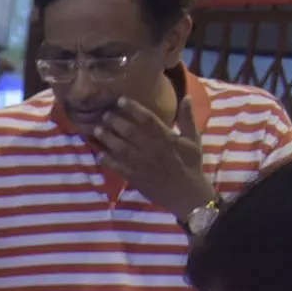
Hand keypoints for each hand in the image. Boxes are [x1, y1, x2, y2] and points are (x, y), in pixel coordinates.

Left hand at [90, 97, 213, 221]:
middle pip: (130, 132)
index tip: (120, 100)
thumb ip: (187, 118)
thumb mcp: (193, 139)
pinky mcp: (137, 178)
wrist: (188, 193)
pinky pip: (118, 168)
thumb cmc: (191, 164)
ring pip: (121, 148)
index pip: (147, 119)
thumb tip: (186, 96)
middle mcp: (153, 149)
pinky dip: (108, 161)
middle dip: (115, 121)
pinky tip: (99, 154)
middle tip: (105, 114)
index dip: (133, 108)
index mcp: (167, 138)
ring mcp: (143, 164)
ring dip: (108, 138)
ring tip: (97, 130)